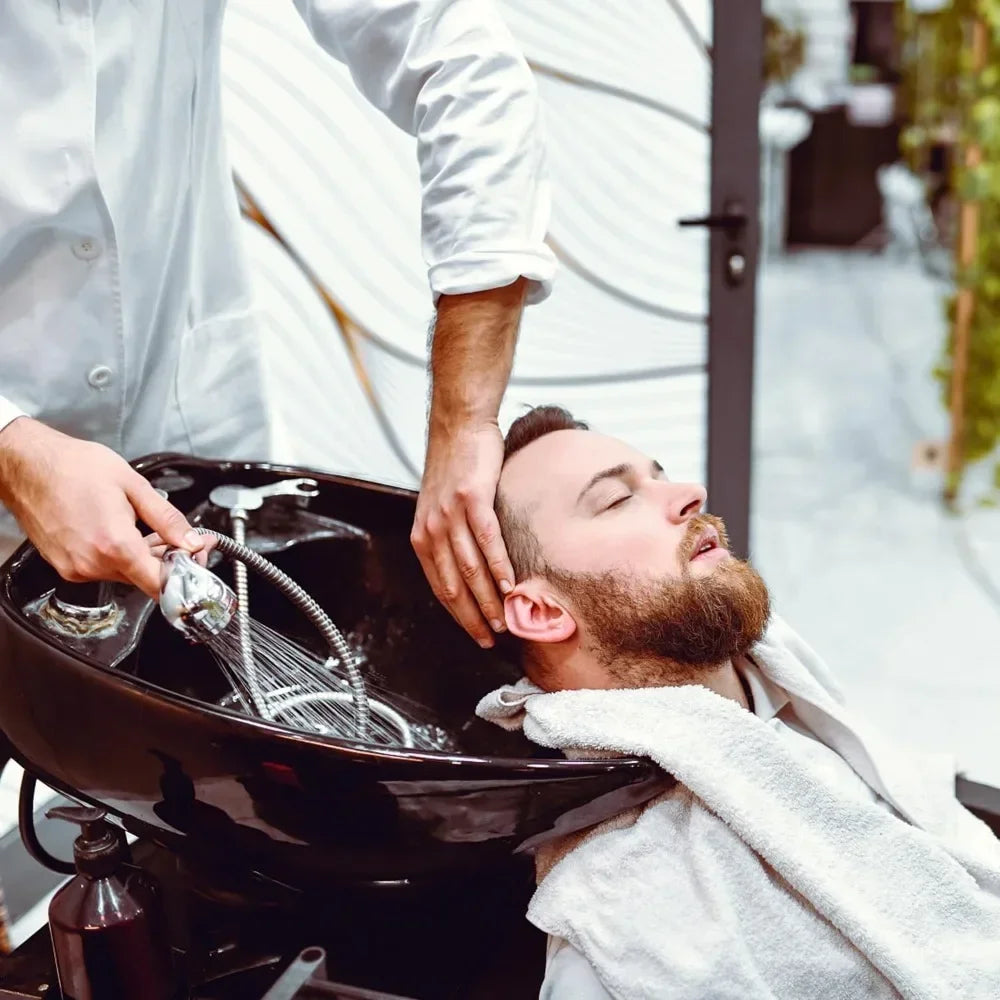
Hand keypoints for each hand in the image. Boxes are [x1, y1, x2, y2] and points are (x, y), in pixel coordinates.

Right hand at [0, 418, 208, 599]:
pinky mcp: (65, 565)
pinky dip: (120, 555)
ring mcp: (76, 567)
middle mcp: (93, 563)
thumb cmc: (72, 467)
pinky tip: (124, 532)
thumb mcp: (133, 485)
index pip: (160, 584)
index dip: (185, 572)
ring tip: (150, 529)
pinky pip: (103, 568)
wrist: (27, 464)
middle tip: (184, 538)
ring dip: (144, 557)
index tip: (196, 557)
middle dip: (169, 560)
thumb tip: (191, 540)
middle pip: (145, 579)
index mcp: (114, 545)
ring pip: (125, 573)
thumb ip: (167, 519)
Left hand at [411, 422, 513, 647]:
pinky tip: (509, 585)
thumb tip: (471, 573)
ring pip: (470, 568)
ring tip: (505, 620)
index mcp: (422, 537)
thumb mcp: (440, 510)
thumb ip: (450, 540)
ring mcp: (451, 514)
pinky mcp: (472, 498)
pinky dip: (498, 566)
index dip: (458, 615)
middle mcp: (432, 529)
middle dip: (473, 617)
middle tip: (492, 638)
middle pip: (453, 585)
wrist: (459, 428)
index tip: (476, 635)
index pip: (440, 587)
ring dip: (488, 599)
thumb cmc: (455, 469)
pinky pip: (487, 540)